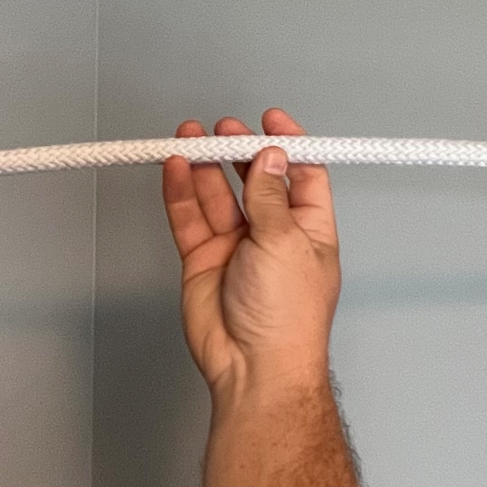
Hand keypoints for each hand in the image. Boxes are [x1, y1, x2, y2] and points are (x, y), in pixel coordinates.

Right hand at [161, 108, 341, 401]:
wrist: (253, 366)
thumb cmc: (286, 318)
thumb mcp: (285, 241)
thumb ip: (269, 196)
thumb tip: (269, 157)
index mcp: (309, 228)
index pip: (301, 174)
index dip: (286, 144)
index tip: (269, 119)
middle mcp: (273, 235)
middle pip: (254, 180)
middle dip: (239, 151)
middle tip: (223, 127)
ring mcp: (237, 248)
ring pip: (217, 195)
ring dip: (206, 165)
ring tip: (192, 136)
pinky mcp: (204, 261)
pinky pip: (190, 218)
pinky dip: (182, 191)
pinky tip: (177, 167)